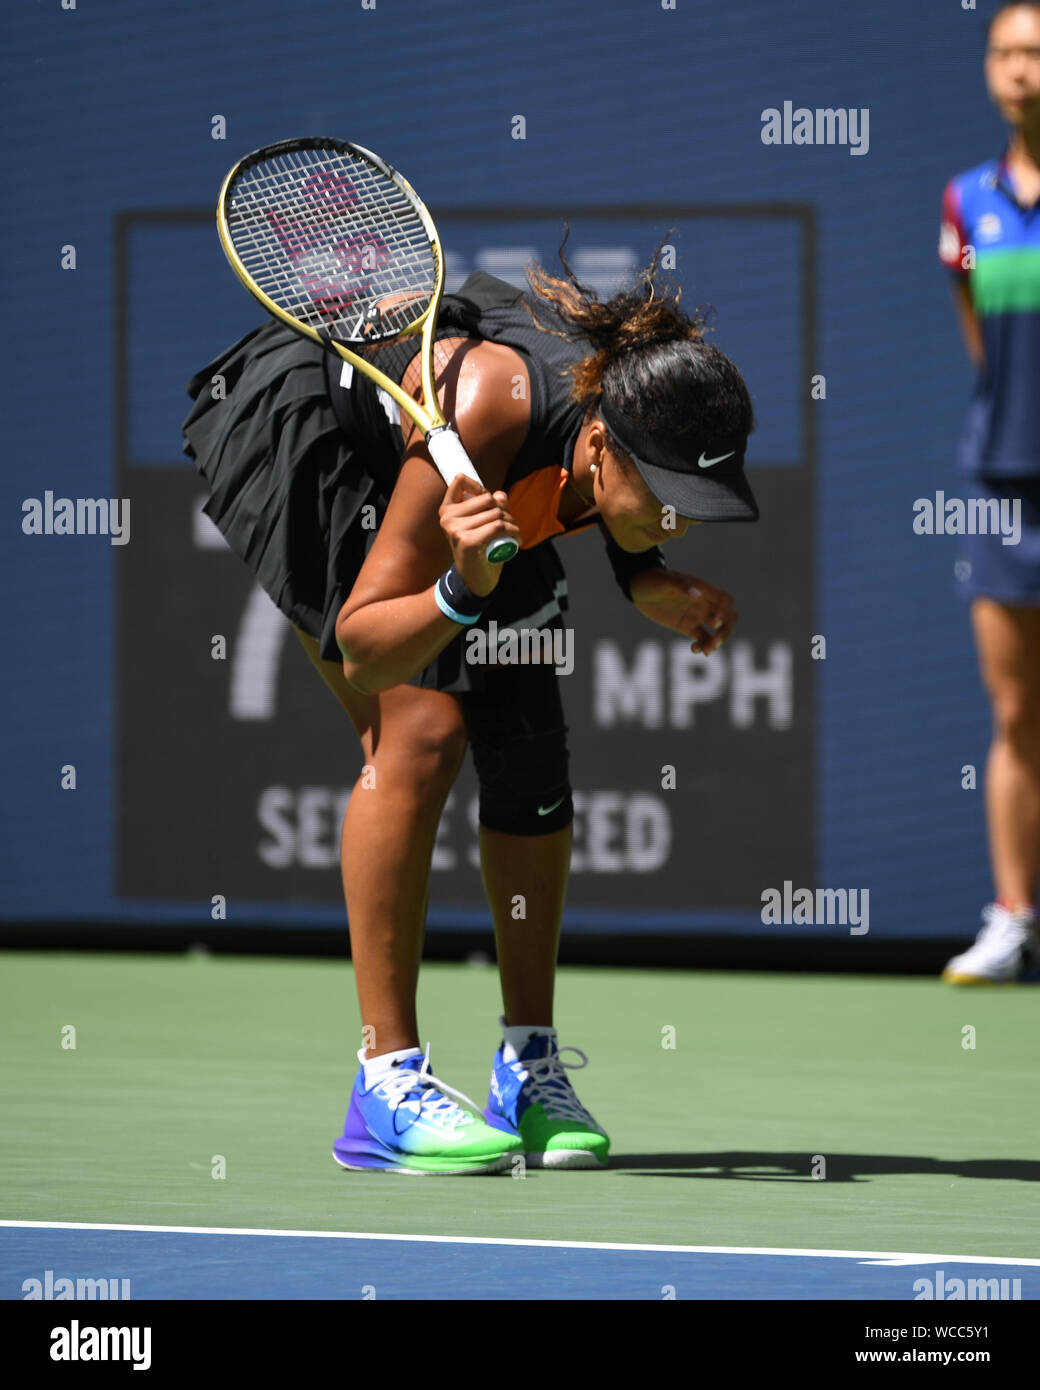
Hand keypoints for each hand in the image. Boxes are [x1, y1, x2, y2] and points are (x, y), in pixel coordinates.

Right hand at [438, 473, 519, 596]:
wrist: (474, 580)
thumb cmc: (479, 549)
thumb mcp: (482, 524)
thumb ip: (490, 507)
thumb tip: (501, 496)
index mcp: (447, 509)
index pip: (460, 480)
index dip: (479, 486)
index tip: (490, 502)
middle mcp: (447, 517)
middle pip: (487, 498)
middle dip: (505, 510)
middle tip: (510, 524)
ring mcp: (455, 529)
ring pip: (496, 513)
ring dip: (513, 523)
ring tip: (514, 533)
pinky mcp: (467, 541)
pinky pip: (497, 526)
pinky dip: (513, 531)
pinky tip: (517, 539)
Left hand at [629, 568, 737, 653]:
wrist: (639, 588)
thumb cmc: (653, 580)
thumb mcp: (665, 581)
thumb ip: (680, 585)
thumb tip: (697, 595)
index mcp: (703, 589)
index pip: (725, 601)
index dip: (725, 612)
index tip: (714, 624)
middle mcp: (704, 603)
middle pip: (727, 618)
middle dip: (725, 631)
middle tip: (714, 642)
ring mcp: (698, 616)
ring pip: (717, 631)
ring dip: (717, 642)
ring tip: (707, 651)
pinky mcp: (689, 627)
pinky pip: (702, 639)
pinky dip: (703, 646)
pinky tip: (694, 650)